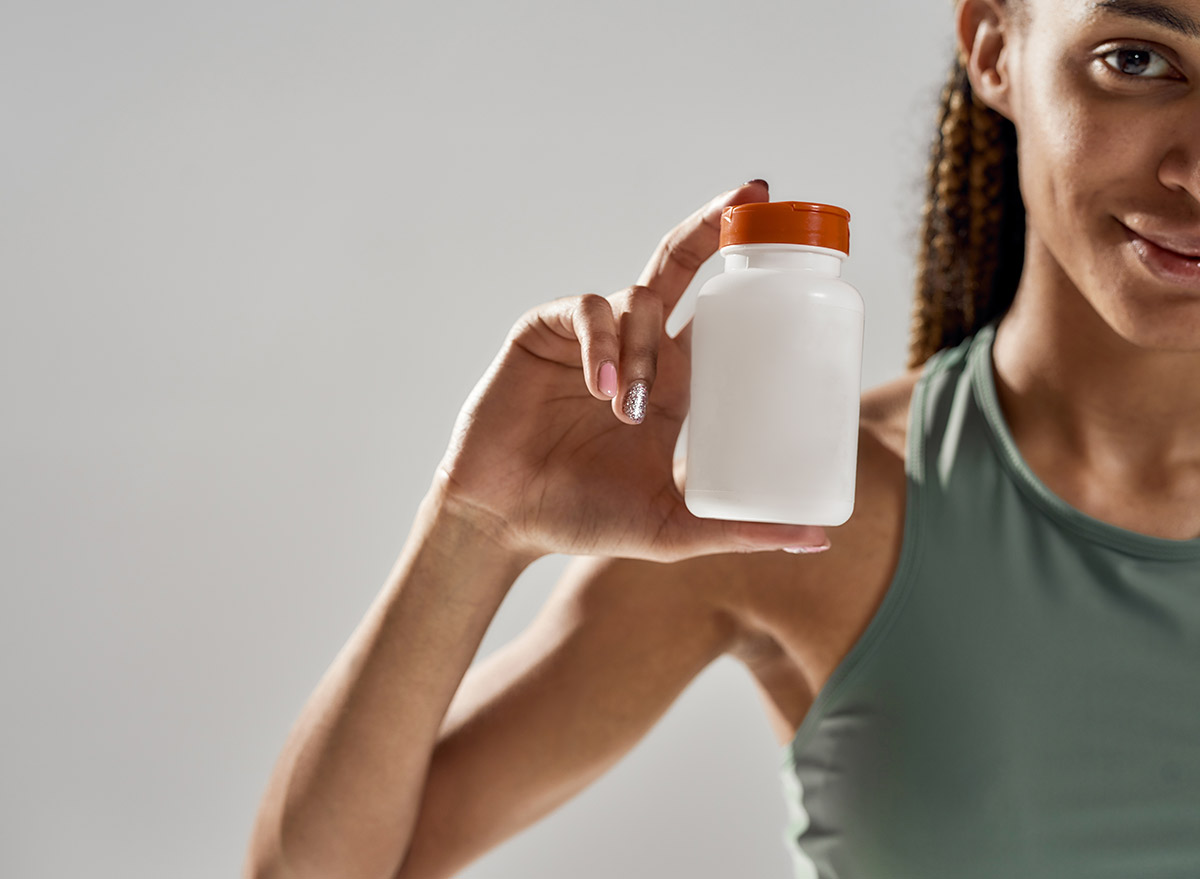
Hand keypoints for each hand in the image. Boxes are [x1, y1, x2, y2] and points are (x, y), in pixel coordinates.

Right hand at [433, 181, 829, 561]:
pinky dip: (602, 342)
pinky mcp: (546, 331)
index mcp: (676, 383)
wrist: (505, 518)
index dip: (750, 279)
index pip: (721, 316)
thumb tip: (820, 539)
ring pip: (637, 297)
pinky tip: (600, 387)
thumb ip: (740, 528)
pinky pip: (586, 310)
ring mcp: (592, 335)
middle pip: (680, 265)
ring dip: (644, 346)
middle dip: (713, 223)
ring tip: (628, 409)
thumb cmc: (586, 516)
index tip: (793, 253)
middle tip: (753, 194)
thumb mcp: (675, 525)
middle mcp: (638, 347)